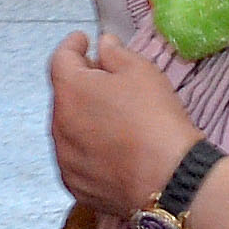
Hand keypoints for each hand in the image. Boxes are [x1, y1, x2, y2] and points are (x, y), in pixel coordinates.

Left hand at [46, 31, 201, 218]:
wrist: (170, 180)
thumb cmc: (155, 118)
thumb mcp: (142, 72)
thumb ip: (116, 53)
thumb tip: (103, 44)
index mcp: (69, 90)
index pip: (61, 58)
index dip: (73, 45)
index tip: (84, 40)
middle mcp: (58, 125)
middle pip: (64, 96)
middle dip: (80, 84)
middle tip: (105, 80)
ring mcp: (65, 161)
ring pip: (68, 130)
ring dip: (82, 119)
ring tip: (110, 118)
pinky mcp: (77, 188)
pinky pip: (77, 160)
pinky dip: (88, 150)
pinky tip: (111, 151)